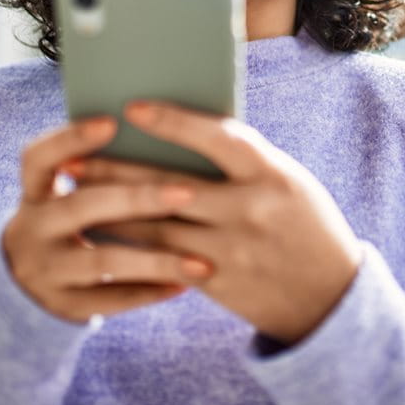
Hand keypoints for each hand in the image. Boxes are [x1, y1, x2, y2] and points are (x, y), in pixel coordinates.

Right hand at [2, 116, 213, 322]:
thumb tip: (165, 131)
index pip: (40, 157)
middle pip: (82, 205)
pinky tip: (189, 282)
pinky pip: (113, 300)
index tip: (112, 122)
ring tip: (204, 260)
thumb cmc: (72, 219)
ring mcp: (45, 272)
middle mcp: (32, 229)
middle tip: (188, 193)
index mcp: (35, 190)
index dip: (71, 138)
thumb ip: (100, 169)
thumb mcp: (66, 193)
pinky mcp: (65, 307)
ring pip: (104, 261)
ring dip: (156, 258)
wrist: (27, 289)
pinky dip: (152, 290)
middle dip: (137, 197)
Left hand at [69, 102, 362, 345]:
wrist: (330, 296)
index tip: (133, 108)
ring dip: (111, 210)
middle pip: (171, 186)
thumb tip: (179, 135)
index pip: (217, 138)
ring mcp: (232, 249)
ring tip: (75, 193)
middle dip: (117, 172)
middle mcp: (250, 210)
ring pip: (157, 227)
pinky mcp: (217, 281)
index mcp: (271, 173)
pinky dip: (129, 245)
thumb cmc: (304, 221)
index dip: (174, 122)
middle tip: (74, 158)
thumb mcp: (286, 179)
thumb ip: (241, 161)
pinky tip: (100, 233)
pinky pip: (162, 260)